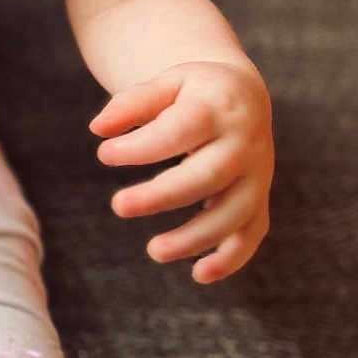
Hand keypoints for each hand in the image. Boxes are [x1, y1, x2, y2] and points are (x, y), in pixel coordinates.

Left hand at [89, 60, 272, 283]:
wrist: (244, 97)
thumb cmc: (193, 91)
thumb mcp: (166, 83)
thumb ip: (133, 102)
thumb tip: (98, 128)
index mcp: (218, 108)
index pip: (180, 131)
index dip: (142, 146)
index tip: (104, 155)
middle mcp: (244, 145)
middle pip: (208, 176)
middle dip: (162, 196)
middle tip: (118, 206)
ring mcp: (257, 176)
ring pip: (234, 214)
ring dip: (195, 237)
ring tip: (154, 251)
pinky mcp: (259, 200)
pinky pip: (252, 233)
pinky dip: (231, 257)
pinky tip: (199, 274)